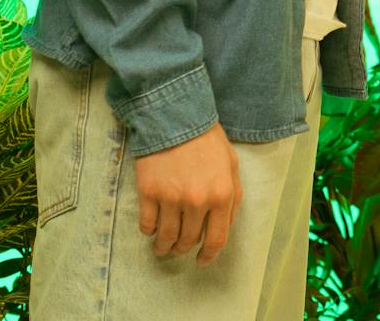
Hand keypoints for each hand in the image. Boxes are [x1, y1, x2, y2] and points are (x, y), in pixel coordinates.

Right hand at [134, 122, 241, 264]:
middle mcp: (198, 201)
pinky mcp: (148, 193)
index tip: (202, 261)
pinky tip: (152, 228)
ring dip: (163, 247)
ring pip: (165, 238)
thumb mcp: (231, 165)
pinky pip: (146, 225)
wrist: (176, 117)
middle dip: (183, 249)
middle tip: (179, 249)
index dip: (208, 256)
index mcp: (222, 195)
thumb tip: (226, 225)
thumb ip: (233, 196)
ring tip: (162, 247)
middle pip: (187, 241)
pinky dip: (149, 231)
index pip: (216, 239)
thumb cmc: (207, 140)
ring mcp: (171, 199)